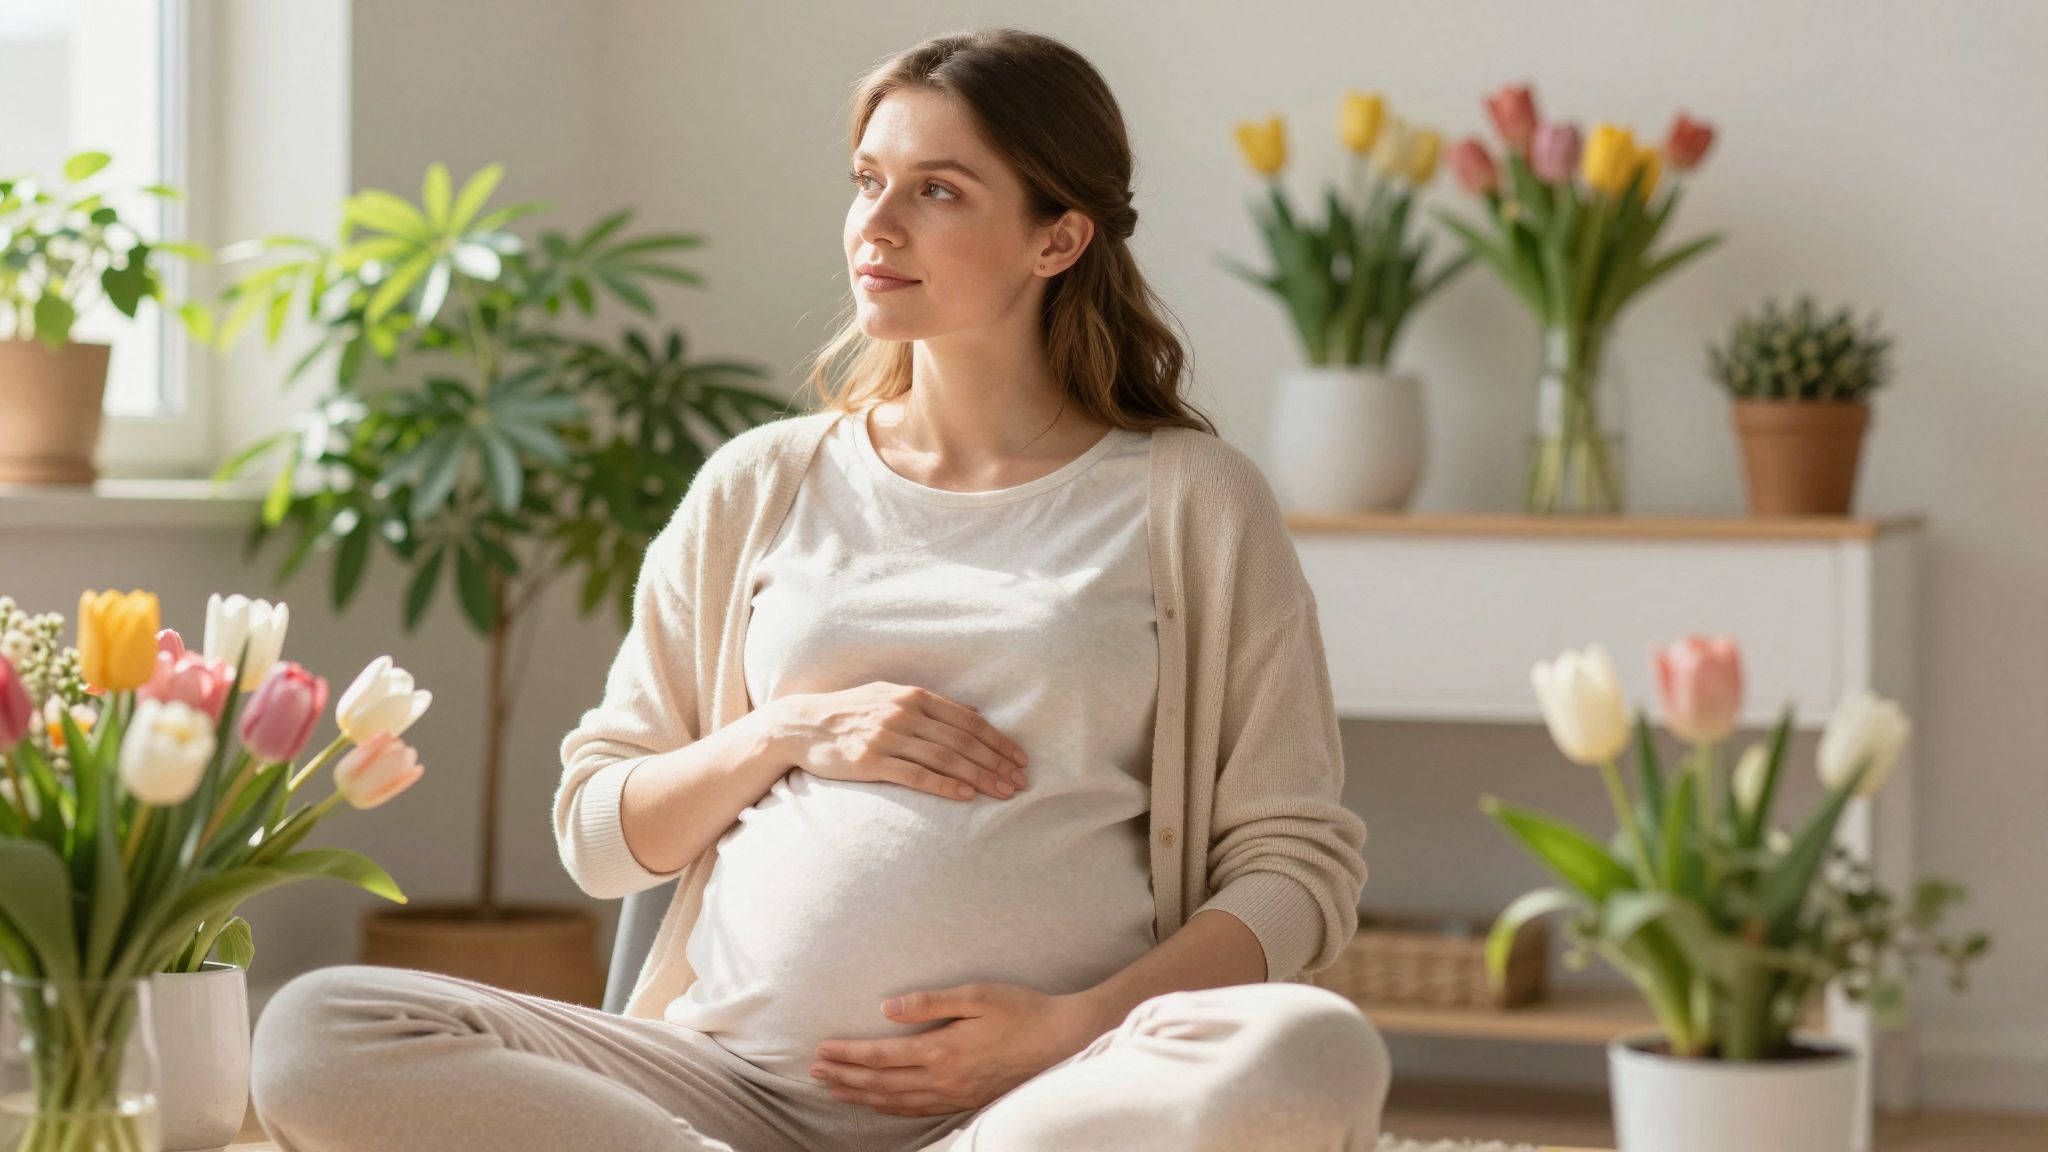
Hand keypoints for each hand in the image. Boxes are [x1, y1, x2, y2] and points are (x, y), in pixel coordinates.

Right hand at [770, 683, 1029, 802]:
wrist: (801, 726)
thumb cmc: (850, 712)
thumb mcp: (889, 697)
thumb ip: (927, 706)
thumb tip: (969, 715)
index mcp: (913, 696)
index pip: (968, 720)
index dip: (998, 740)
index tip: (1020, 758)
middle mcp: (904, 713)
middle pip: (962, 740)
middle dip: (997, 762)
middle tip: (1021, 781)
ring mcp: (887, 737)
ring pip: (945, 758)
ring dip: (980, 776)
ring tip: (1004, 792)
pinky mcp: (870, 761)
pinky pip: (916, 775)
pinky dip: (944, 785)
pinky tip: (966, 796)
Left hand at [809, 982, 1109, 1116]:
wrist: (1062, 1041)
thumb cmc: (1022, 1010)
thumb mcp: (977, 994)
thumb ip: (930, 1001)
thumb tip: (887, 1007)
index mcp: (942, 1049)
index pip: (882, 1055)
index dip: (848, 1054)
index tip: (822, 1049)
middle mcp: (943, 1078)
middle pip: (881, 1083)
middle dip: (844, 1076)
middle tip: (814, 1071)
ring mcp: (954, 1094)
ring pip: (895, 1102)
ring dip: (861, 1095)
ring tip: (834, 1088)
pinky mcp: (965, 1101)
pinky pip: (917, 1111)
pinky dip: (889, 1108)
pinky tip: (877, 1102)